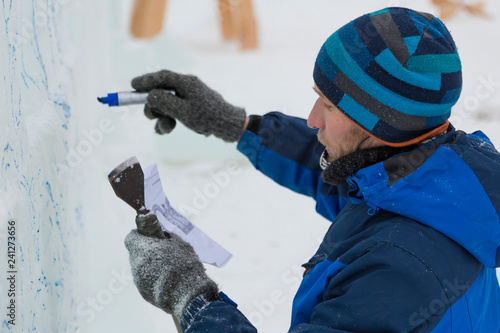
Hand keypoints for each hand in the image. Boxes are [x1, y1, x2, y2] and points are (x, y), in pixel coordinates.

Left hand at [124, 227, 217, 317]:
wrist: (188, 294)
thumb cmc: (185, 265)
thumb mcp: (180, 244)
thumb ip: (167, 237)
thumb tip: (163, 235)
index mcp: (143, 249)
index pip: (131, 238)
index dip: (140, 235)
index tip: (149, 237)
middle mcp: (136, 264)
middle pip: (136, 253)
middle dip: (146, 251)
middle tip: (161, 252)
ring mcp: (138, 280)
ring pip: (139, 267)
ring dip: (149, 265)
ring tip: (166, 269)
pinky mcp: (143, 293)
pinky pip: (144, 280)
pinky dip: (152, 278)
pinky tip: (166, 281)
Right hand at [131, 70, 246, 141]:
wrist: (228, 126)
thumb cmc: (208, 117)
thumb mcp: (183, 111)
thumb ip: (164, 102)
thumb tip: (150, 95)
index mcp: (186, 83)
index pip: (162, 76)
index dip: (145, 80)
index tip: (132, 85)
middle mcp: (187, 87)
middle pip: (161, 91)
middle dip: (153, 104)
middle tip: (151, 116)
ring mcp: (189, 98)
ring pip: (166, 104)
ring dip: (161, 117)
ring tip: (165, 129)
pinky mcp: (191, 108)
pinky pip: (174, 111)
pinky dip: (168, 120)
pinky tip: (167, 130)